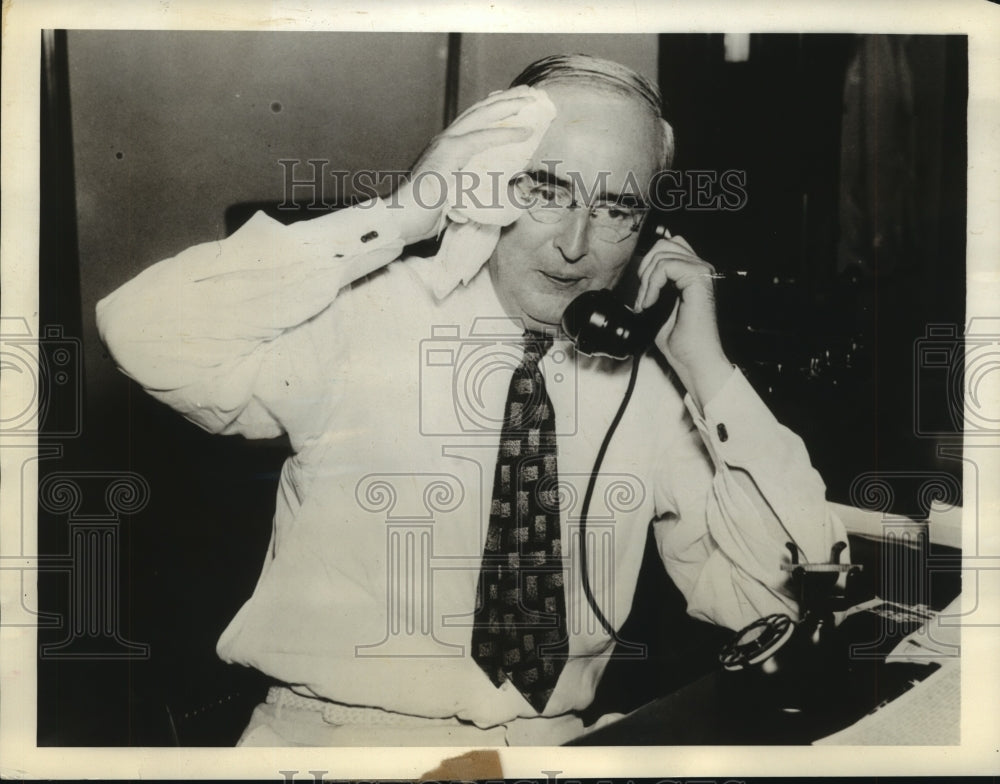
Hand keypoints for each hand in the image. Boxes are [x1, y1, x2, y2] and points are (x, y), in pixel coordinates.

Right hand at [392, 90, 534, 244]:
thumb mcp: (453, 196)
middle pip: (479, 111)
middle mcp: (444, 140)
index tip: (514, 102)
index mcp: (445, 148)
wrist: (400, 219)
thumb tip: (494, 194)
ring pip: (481, 116)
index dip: (493, 109)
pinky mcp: (448, 154)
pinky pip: (482, 138)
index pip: (472, 121)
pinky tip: (524, 132)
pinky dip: (505, 134)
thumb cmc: (423, 214)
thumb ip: (470, 188)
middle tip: (528, 92)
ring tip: (530, 101)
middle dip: (505, 99)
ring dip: (508, 106)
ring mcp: (445, 144)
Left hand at [634, 234, 732, 408]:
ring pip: (663, 253)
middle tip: (643, 296)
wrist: (693, 359)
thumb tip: (638, 270)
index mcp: (692, 272)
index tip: (642, 294)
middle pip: (664, 244)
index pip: (666, 246)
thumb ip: (654, 284)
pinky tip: (651, 303)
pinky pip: (666, 267)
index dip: (647, 265)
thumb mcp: (659, 305)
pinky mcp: (699, 279)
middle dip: (645, 268)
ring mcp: (702, 271)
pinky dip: (651, 285)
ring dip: (646, 280)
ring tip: (646, 302)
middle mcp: (700, 268)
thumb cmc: (680, 340)